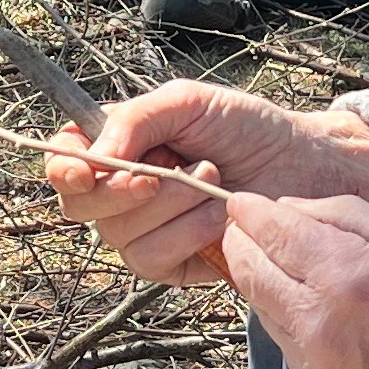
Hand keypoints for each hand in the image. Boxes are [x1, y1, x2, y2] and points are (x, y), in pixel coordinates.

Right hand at [48, 83, 368, 288]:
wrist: (305, 165)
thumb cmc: (248, 128)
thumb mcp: (188, 102)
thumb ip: (133, 120)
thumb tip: (92, 158)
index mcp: (118, 149)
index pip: (64, 165)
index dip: (64, 169)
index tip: (86, 169)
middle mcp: (123, 194)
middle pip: (81, 208)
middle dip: (123, 189)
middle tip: (168, 167)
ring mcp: (147, 233)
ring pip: (119, 237)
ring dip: (169, 206)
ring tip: (212, 180)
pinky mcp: (175, 265)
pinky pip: (153, 261)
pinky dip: (186, 233)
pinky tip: (218, 214)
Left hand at [222, 193, 368, 368]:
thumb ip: (344, 216)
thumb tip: (289, 210)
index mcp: (346, 275)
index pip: (271, 232)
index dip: (251, 212)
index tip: (244, 202)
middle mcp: (319, 323)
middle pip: (249, 271)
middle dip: (244, 242)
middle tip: (250, 227)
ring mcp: (315, 365)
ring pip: (262, 309)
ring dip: (267, 282)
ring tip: (290, 265)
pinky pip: (286, 345)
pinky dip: (292, 321)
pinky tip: (319, 310)